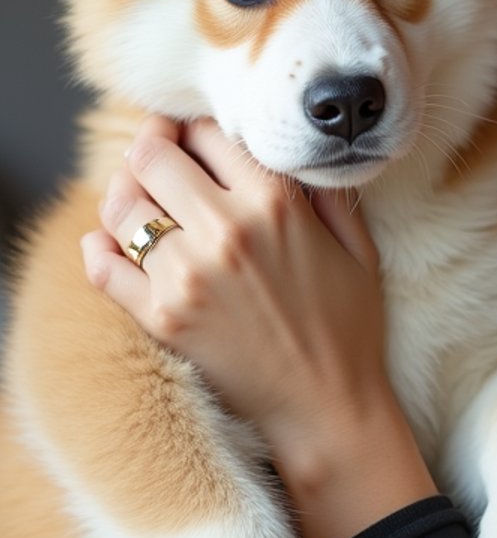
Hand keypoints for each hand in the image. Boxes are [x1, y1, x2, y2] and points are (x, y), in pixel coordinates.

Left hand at [81, 116, 438, 537]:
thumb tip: (293, 152)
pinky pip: (105, 269)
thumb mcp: (356, 243)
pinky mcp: (161, 318)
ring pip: (123, 207)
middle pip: (153, 158)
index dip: (195, 130)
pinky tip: (106, 242)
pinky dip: (98, 249)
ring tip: (135, 195)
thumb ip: (324, 189)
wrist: (327, 407)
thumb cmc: (348, 324)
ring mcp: (186, 275)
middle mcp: (224, 229)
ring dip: (124, 192)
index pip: (207, 134)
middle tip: (155, 152)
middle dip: (150, 146)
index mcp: (274, 202)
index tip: (193, 138)